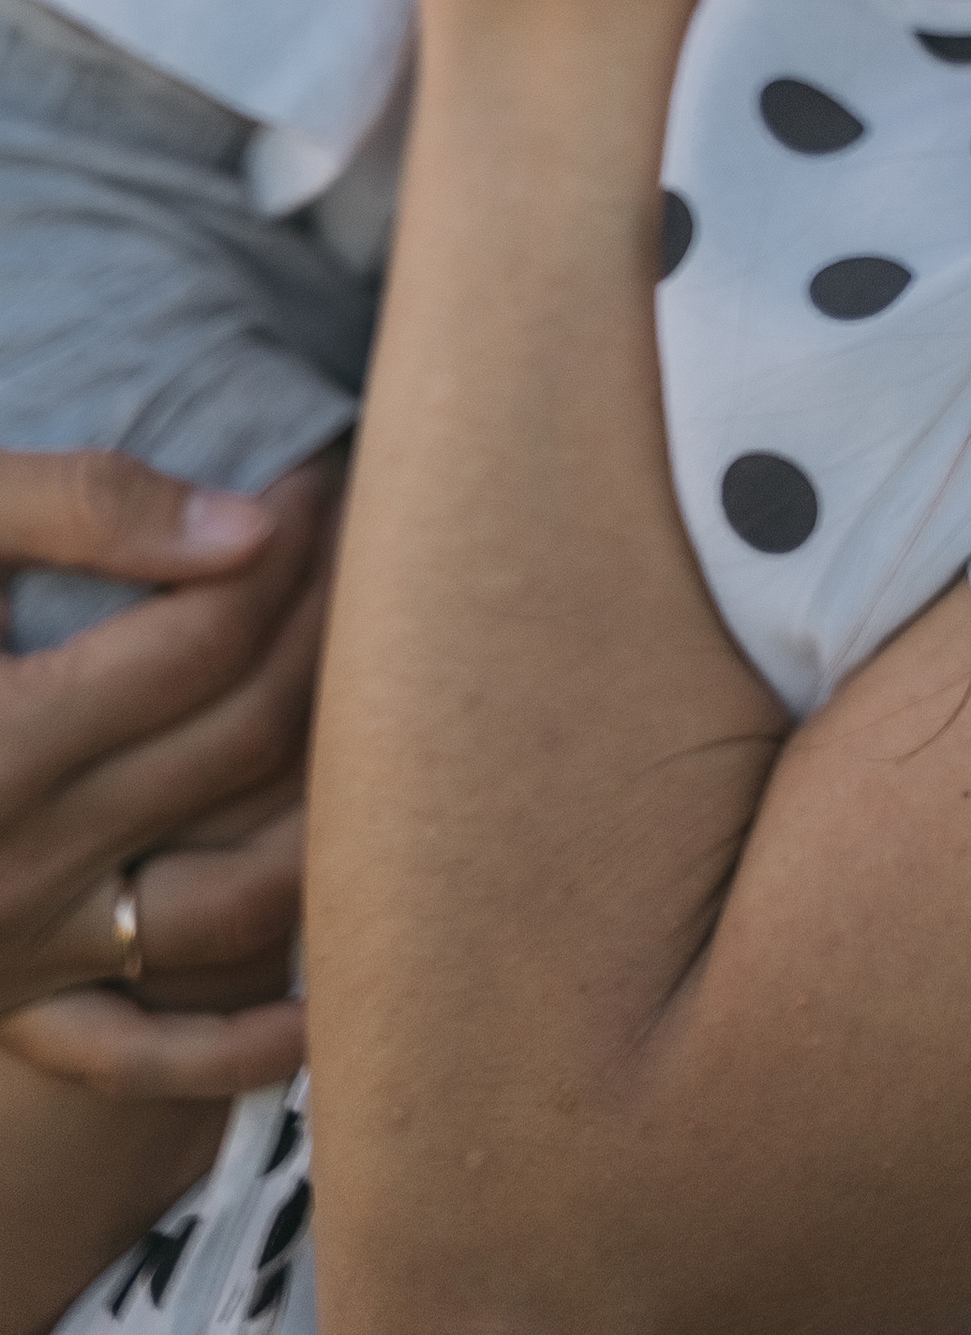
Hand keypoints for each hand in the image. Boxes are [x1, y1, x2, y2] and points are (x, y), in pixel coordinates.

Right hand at [0, 451, 332, 1098]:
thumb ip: (74, 510)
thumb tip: (247, 526)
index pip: (213, 636)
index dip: (292, 545)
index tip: (326, 480)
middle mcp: (19, 867)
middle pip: (248, 742)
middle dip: (329, 634)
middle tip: (370, 553)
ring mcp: (24, 949)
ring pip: (243, 893)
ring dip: (331, 800)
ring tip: (366, 693)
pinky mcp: (15, 1000)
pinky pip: (151, 1054)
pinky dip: (247, 1041)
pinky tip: (320, 1002)